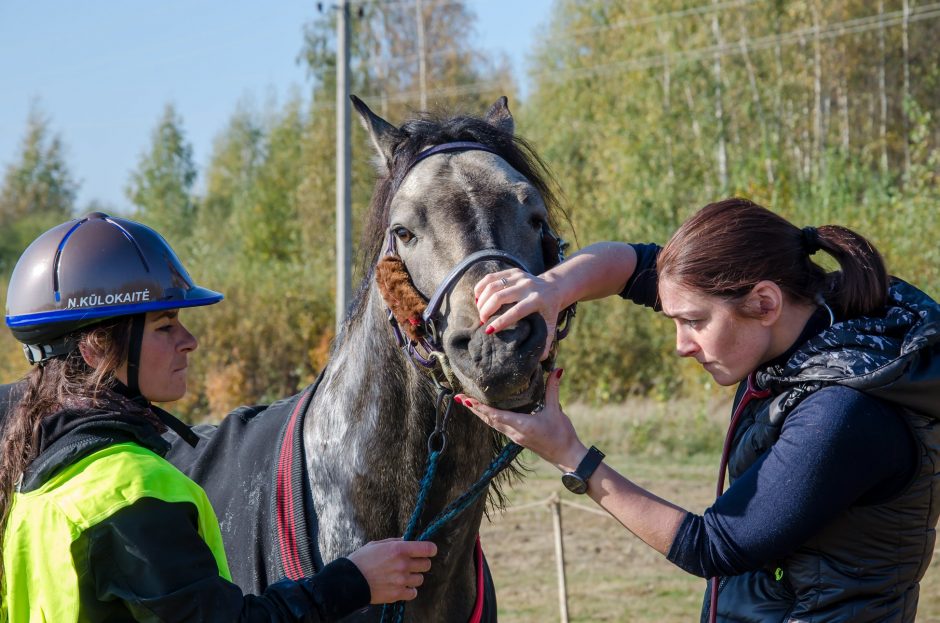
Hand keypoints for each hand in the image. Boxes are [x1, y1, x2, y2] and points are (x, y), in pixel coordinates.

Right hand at [346, 538, 437, 603]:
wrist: (349, 581)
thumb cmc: (361, 560)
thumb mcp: (376, 545)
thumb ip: (395, 542)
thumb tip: (407, 540)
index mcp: (398, 549)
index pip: (427, 549)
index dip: (430, 550)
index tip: (429, 551)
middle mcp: (402, 564)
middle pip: (426, 565)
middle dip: (420, 564)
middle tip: (412, 564)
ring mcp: (401, 580)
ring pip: (420, 579)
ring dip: (414, 578)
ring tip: (403, 576)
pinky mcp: (397, 594)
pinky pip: (413, 593)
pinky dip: (409, 590)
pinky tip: (401, 587)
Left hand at [456, 368, 585, 471]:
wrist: (566, 456)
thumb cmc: (562, 435)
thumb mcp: (556, 410)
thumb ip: (553, 390)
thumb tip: (557, 370)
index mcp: (521, 425)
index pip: (496, 415)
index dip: (480, 408)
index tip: (467, 400)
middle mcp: (514, 432)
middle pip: (489, 419)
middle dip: (474, 409)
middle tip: (459, 398)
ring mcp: (515, 437)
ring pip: (492, 424)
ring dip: (480, 414)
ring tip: (467, 403)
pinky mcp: (518, 438)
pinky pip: (499, 426)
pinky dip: (490, 418)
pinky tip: (486, 413)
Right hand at [474, 268, 563, 360]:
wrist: (554, 287)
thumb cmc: (549, 310)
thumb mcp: (550, 325)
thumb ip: (546, 341)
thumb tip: (540, 358)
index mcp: (537, 300)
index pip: (515, 311)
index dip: (501, 321)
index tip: (488, 331)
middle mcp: (528, 286)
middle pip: (500, 296)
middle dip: (487, 310)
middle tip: (482, 321)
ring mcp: (520, 276)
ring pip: (493, 285)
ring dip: (482, 299)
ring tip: (480, 312)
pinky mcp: (513, 271)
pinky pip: (491, 277)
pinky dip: (481, 287)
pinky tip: (477, 299)